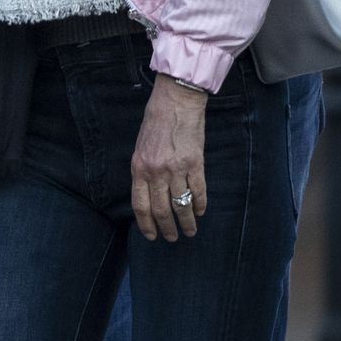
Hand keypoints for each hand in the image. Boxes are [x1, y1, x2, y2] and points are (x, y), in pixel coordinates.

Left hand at [131, 75, 208, 241]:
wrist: (175, 102)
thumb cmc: (155, 123)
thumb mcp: (140, 148)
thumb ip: (144, 171)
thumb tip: (149, 194)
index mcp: (139, 168)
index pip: (140, 205)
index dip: (146, 224)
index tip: (152, 236)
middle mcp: (156, 172)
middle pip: (161, 209)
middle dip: (167, 228)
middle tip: (174, 238)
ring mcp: (176, 169)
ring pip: (181, 204)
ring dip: (187, 222)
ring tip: (190, 231)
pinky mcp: (196, 164)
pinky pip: (198, 191)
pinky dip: (200, 205)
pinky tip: (201, 211)